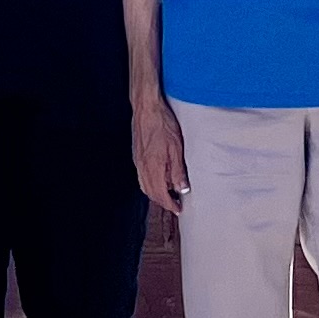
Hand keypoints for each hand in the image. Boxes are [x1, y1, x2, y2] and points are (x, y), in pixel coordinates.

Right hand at [131, 87, 187, 213]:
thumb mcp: (176, 149)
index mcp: (153, 168)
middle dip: (162, 201)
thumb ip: (178, 171)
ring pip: (144, 185)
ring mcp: (138, 161)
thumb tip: (182, 189)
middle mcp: (142, 167)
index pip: (160, 194)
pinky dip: (150, 182)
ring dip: (156, 192)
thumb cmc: (163, 124)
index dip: (170, 204)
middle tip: (174, 204)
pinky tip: (159, 177)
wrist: (147, 108)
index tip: (178, 209)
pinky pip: (142, 175)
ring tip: (168, 192)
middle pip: (150, 192)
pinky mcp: (137, 154)